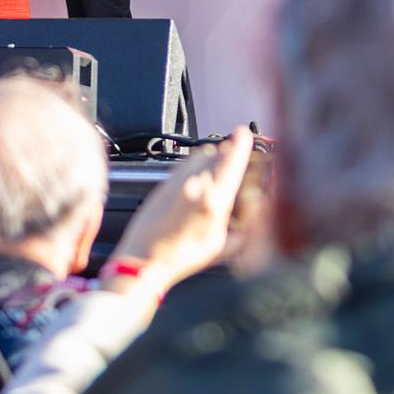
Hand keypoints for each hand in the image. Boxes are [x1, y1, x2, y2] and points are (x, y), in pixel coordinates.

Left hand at [110, 128, 257, 297]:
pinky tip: (195, 182)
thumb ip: (239, 230)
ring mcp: (177, 182)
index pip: (231, 163)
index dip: (240, 145)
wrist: (144, 259)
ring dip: (210, 159)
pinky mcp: (163, 183)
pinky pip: (184, 165)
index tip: (243, 133)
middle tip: (233, 162)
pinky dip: (194, 167)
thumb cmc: (180, 257)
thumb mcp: (220, 247)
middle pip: (216, 155)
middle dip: (227, 155)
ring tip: (214, 174)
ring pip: (199, 156)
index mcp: (214, 202)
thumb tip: (249, 220)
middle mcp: (195, 186)